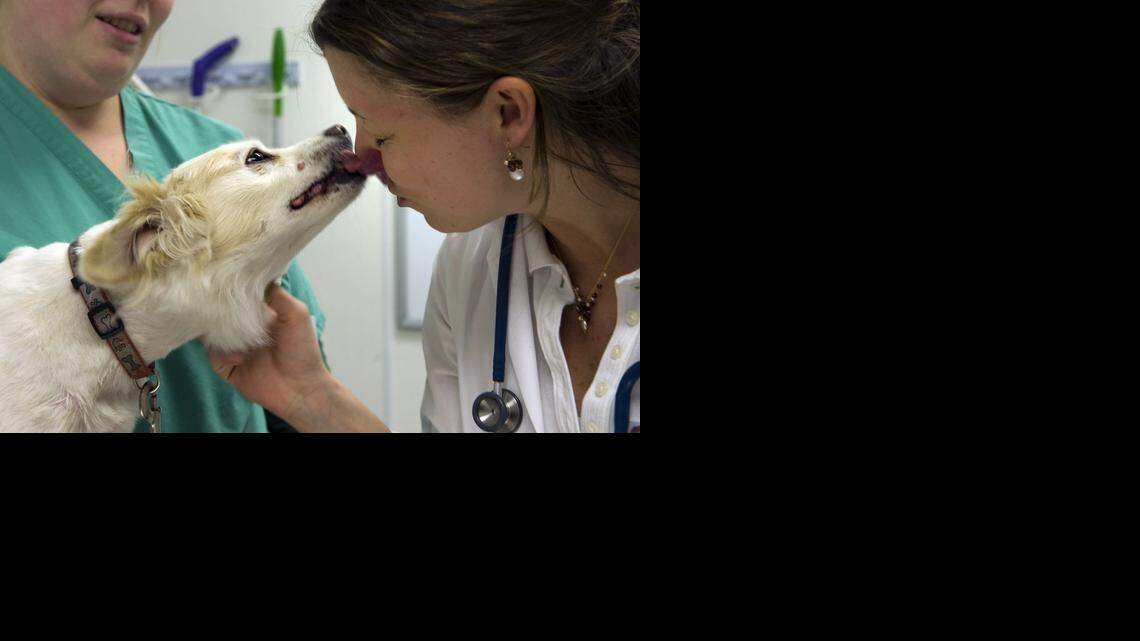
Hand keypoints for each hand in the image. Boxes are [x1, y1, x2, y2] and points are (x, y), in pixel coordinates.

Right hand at [209, 283, 331, 421]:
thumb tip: (251, 274)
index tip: (220, 279)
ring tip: (238, 338)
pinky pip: (212, 353)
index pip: (234, 294)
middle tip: (218, 307)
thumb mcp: (296, 313)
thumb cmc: (302, 349)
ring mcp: (232, 345)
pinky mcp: (224, 365)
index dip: (227, 287)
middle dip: (217, 309)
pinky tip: (241, 358)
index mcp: (258, 312)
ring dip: (220, 333)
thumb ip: (275, 293)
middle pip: (217, 311)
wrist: (300, 388)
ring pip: (209, 331)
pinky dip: (223, 353)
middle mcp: (241, 326)